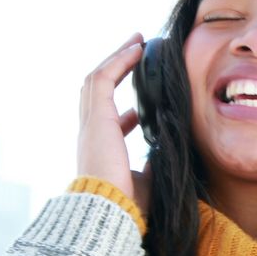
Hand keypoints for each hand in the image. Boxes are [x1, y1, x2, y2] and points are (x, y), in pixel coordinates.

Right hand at [77, 32, 145, 199]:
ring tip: (137, 43)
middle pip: (96, 91)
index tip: (141, 103)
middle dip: (116, 69)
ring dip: (116, 58)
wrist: (110, 212)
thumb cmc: (126, 206)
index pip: (107, 124)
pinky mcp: (97, 117)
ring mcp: (91, 124)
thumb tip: (165, 153)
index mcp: (100, 151)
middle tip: (136, 53)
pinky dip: (118, 62)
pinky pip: (103, 79)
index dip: (124, 111)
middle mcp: (90, 134)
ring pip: (96, 79)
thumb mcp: (146, 182)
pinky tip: (136, 51)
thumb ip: (152, 165)